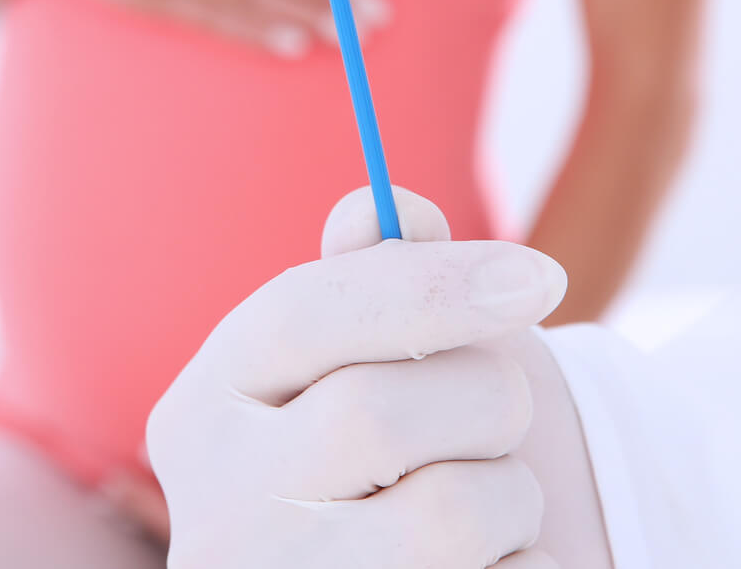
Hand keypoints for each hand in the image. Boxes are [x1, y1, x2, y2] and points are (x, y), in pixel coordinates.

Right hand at [146, 187, 568, 567]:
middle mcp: (219, 517)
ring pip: (453, 514)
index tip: (539, 276)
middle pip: (379, 413)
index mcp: (201, 415)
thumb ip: (377, 278)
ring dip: (511, 496)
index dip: (430, 284)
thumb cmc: (395, 458)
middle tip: (500, 414)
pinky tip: (488, 568)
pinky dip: (527, 564)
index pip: (302, 314)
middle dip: (482, 396)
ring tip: (488, 506)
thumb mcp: (372, 361)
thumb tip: (391, 207)